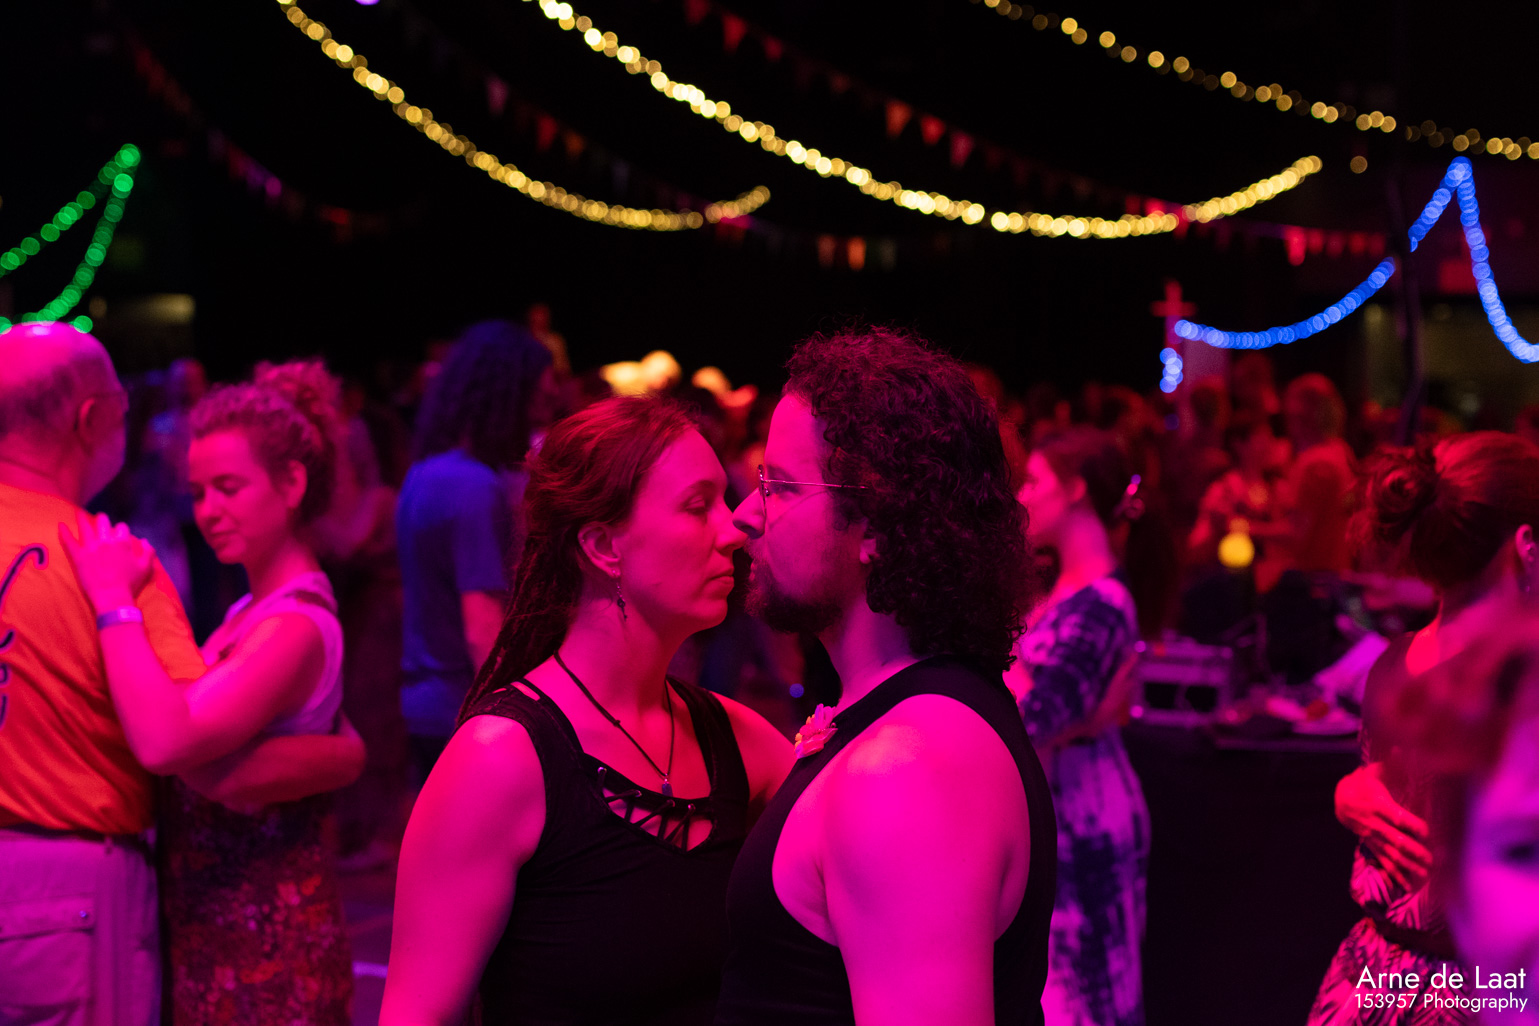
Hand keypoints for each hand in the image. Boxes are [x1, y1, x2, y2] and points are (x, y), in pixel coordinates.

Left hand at [58, 511, 156, 612]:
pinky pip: (69, 542)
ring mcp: (91, 548)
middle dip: (102, 519)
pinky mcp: (79, 557)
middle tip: (100, 518)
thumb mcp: (146, 568)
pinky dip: (64, 533)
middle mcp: (107, 541)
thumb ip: (148, 552)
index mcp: (123, 543)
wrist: (112, 597)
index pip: (121, 528)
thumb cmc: (130, 584)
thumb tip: (145, 541)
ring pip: (86, 528)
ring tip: (78, 513)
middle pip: (103, 523)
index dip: (120, 529)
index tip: (119, 533)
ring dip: (82, 519)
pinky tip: (61, 525)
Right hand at [1335, 762, 1431, 890]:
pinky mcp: (1373, 845)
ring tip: (1424, 875)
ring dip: (1408, 866)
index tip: (1426, 832)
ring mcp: (1374, 837)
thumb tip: (1401, 747)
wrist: (1341, 798)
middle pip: (1395, 840)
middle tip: (1430, 860)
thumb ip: (1391, 763)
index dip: (1411, 825)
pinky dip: (1396, 875)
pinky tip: (1408, 887)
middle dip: (1413, 851)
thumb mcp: (1375, 771)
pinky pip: (1384, 862)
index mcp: (1379, 805)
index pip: (1397, 817)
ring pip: (1391, 854)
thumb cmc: (1364, 782)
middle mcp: (1376, 824)